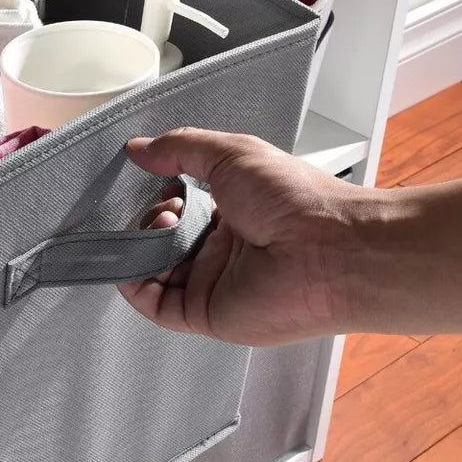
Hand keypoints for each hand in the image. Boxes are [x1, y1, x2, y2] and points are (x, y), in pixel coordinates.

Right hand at [118, 128, 368, 345]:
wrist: (329, 250)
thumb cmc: (294, 199)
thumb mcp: (232, 154)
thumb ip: (182, 148)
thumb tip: (139, 148)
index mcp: (233, 213)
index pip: (182, 209)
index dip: (165, 197)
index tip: (162, 184)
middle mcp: (222, 250)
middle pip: (164, 240)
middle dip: (152, 221)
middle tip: (168, 211)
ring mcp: (213, 283)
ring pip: (155, 272)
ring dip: (142, 250)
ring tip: (161, 229)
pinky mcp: (206, 313)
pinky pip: (157, 306)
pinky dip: (135, 289)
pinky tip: (132, 267)